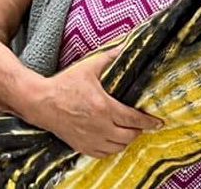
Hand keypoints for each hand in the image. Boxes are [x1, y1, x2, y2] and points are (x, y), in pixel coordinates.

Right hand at [26, 48, 162, 157]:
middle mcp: (100, 127)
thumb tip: (124, 46)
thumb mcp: (88, 67)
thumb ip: (109, 57)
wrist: (41, 102)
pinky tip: (113, 140)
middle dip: (138, 131)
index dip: (148, 122)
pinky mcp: (81, 146)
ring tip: (128, 131)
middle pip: (129, 136)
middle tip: (140, 124)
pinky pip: (103, 154)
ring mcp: (90, 139)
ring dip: (126, 140)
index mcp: (104, 107)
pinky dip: (112, 149)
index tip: (158, 123)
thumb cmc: (65, 84)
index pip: (133, 119)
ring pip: (118, 147)